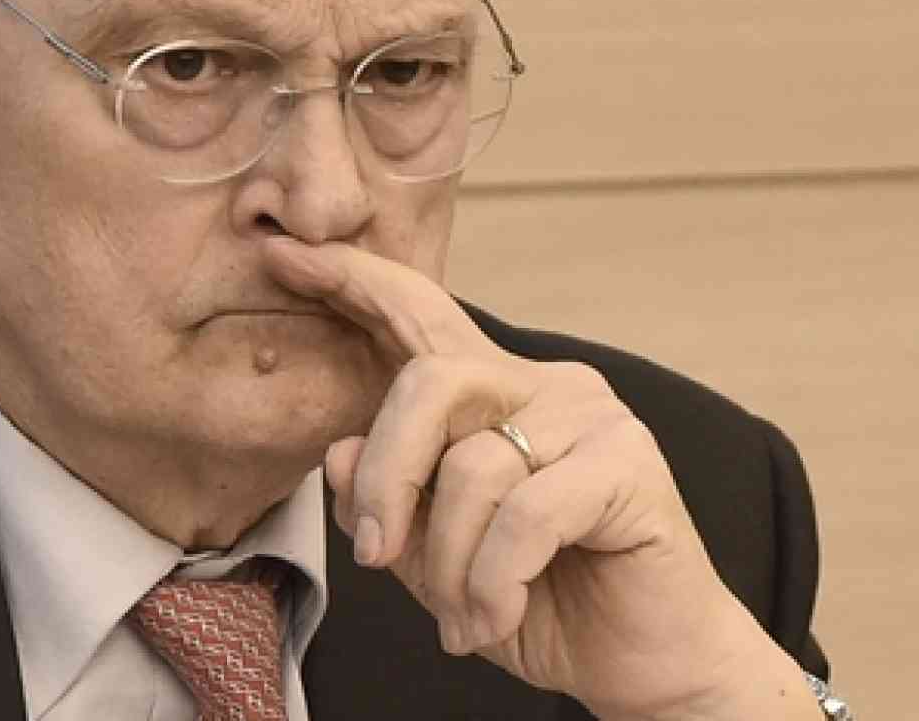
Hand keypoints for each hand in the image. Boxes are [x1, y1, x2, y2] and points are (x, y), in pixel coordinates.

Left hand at [261, 236, 808, 720]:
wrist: (638, 665)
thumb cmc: (535, 600)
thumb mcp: (430, 556)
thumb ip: (383, 500)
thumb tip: (337, 452)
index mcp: (489, 394)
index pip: (416, 315)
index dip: (351, 280)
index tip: (281, 253)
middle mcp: (542, 385)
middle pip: (428, 384)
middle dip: (387, 479)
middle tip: (375, 556)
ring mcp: (591, 417)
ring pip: (472, 465)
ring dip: (449, 560)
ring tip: (462, 615)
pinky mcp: (629, 463)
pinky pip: (525, 514)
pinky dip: (494, 580)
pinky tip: (497, 618)